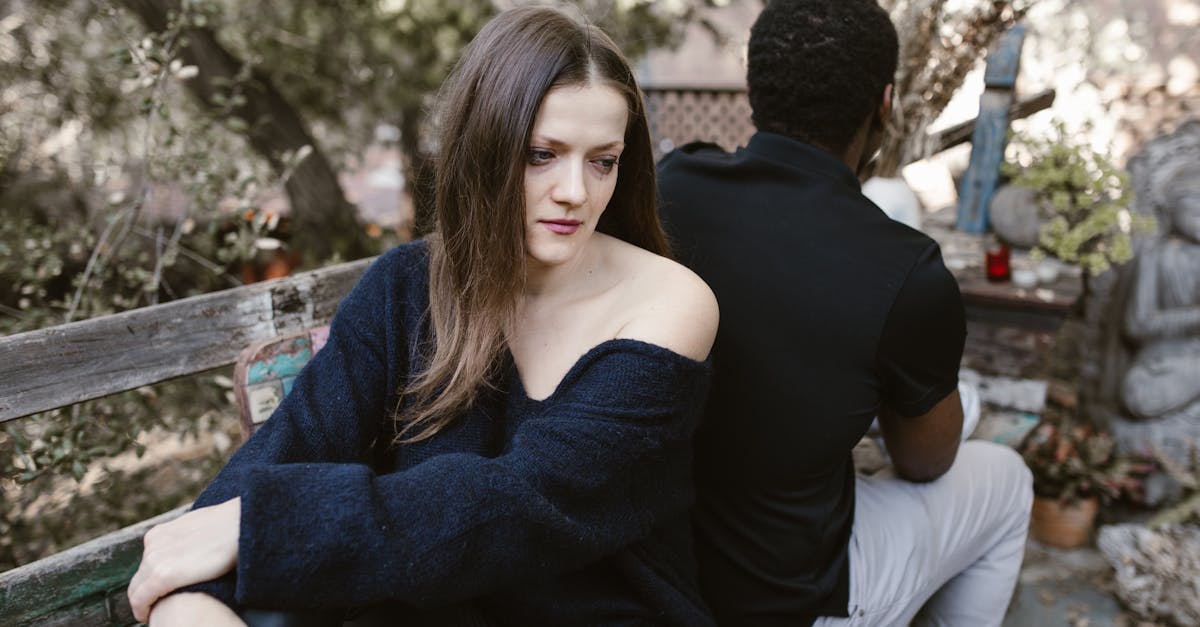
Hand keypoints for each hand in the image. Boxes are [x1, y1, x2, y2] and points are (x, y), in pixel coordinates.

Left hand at [128, 497, 240, 622]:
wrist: (241, 524)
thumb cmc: (229, 527)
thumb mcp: (199, 528)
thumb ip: (186, 540)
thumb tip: (191, 551)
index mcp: (159, 534)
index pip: (147, 565)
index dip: (151, 582)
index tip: (162, 594)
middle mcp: (152, 546)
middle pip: (140, 579)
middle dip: (146, 595)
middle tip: (157, 608)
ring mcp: (155, 559)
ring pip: (137, 591)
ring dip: (145, 603)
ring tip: (155, 613)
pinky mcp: (162, 575)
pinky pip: (141, 600)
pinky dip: (142, 610)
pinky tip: (149, 616)